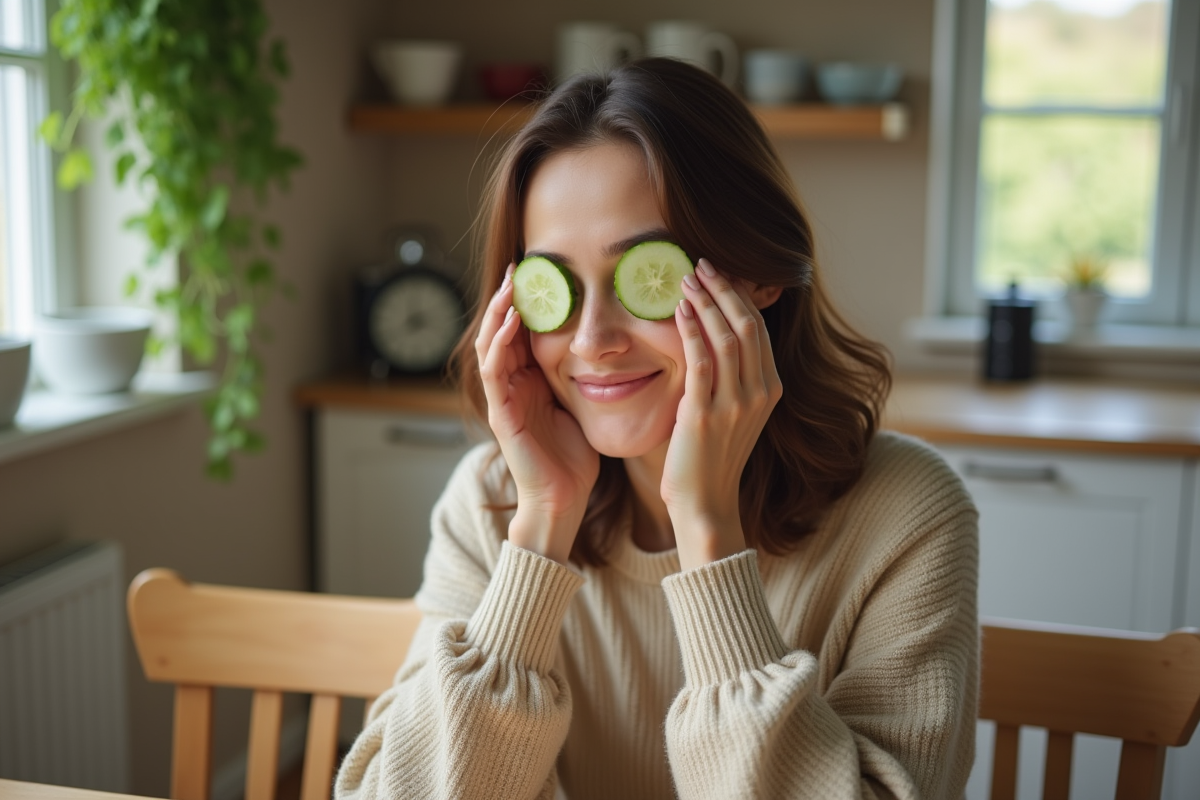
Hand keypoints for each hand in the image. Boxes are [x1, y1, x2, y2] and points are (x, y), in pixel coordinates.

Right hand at [475, 264, 600, 563]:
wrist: (564, 499)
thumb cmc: (576, 457)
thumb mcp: (584, 404)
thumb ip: (588, 377)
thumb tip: (619, 348)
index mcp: (530, 382)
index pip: (522, 332)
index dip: (527, 303)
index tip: (542, 273)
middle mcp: (512, 386)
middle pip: (501, 331)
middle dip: (508, 298)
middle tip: (519, 267)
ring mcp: (502, 399)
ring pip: (491, 344)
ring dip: (499, 312)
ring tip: (510, 284)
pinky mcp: (501, 413)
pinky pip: (494, 371)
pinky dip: (500, 343)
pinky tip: (512, 321)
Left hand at [663, 258, 782, 570]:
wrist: (706, 504)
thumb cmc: (712, 459)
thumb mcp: (733, 413)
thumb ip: (732, 378)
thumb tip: (714, 338)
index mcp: (771, 389)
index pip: (759, 329)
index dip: (739, 296)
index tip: (719, 274)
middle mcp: (760, 393)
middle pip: (748, 325)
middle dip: (724, 289)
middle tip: (701, 263)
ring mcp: (736, 404)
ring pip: (727, 337)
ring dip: (706, 302)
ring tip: (687, 279)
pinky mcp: (707, 414)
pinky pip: (702, 361)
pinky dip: (692, 330)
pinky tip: (679, 310)